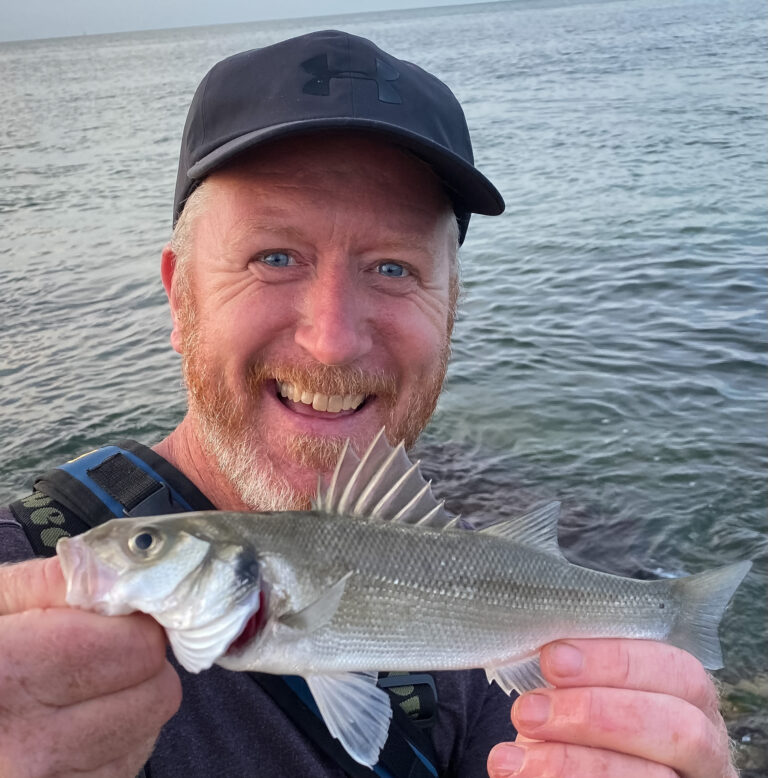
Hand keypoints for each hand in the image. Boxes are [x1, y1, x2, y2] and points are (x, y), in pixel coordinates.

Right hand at [0, 557, 181, 776]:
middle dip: (138, 663)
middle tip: (98, 653)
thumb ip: (49, 582)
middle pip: (156, 693)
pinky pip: (122, 768)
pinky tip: (67, 729)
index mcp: (9, 678)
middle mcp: (28, 751)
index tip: (119, 616)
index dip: (135, 622)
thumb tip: (119, 571)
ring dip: (127, 705)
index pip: (135, 649)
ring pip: (147, 732)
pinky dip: (109, 744)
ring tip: (72, 693)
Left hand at [487, 638, 734, 777]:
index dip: (616, 662)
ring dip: (571, 762)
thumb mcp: (591, 683)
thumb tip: (540, 649)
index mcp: (690, 695)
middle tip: (527, 712)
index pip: (678, 671)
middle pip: (675, 728)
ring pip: (651, 777)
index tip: (552, 659)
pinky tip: (521, 773)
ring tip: (516, 757)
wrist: (578, 766)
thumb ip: (582, 667)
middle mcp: (704, 745)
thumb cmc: (585, 714)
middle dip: (594, 714)